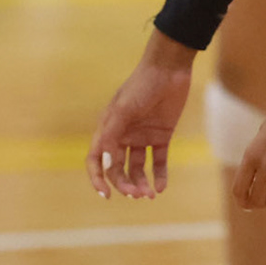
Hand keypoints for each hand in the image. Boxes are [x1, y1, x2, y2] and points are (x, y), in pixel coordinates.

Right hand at [87, 30, 194, 198]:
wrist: (169, 69)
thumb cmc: (141, 85)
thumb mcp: (123, 110)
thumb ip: (113, 137)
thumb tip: (107, 165)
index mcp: (108, 129)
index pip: (97, 160)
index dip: (98, 179)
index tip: (106, 195)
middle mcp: (123, 136)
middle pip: (118, 169)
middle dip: (124, 184)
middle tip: (136, 194)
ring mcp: (142, 137)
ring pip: (137, 169)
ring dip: (141, 183)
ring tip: (149, 194)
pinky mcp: (161, 136)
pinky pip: (158, 161)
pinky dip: (159, 176)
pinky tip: (160, 187)